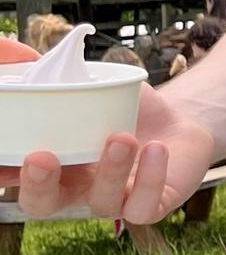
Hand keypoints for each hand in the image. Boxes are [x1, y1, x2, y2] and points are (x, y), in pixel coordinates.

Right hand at [0, 47, 214, 223]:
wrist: (179, 121)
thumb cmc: (126, 109)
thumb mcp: (91, 87)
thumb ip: (56, 73)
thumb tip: (12, 49)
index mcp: (55, 165)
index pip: (16, 176)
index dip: (4, 171)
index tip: (0, 158)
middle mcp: (77, 189)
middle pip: (43, 204)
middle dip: (37, 185)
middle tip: (41, 156)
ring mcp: (114, 200)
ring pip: (101, 202)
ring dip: (109, 170)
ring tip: (122, 136)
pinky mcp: (152, 205)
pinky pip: (146, 205)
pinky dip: (151, 179)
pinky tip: (156, 149)